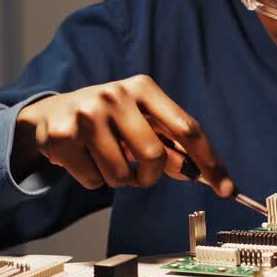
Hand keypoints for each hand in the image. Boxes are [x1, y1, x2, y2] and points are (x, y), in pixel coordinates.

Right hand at [12, 74, 233, 195]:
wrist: (49, 114)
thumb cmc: (106, 119)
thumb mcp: (139, 122)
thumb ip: (169, 145)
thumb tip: (200, 172)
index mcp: (142, 88)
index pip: (187, 127)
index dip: (210, 161)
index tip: (226, 187)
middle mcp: (115, 94)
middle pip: (154, 156)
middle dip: (150, 176)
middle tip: (138, 173)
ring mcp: (87, 114)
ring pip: (122, 175)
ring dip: (119, 179)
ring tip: (104, 158)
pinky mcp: (62, 136)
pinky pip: (93, 181)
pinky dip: (92, 179)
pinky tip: (82, 158)